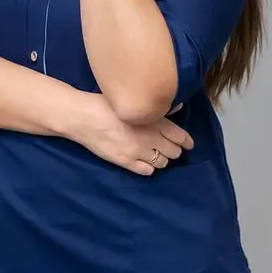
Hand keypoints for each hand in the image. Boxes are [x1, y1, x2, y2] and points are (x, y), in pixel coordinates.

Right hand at [73, 93, 193, 175]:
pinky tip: (144, 161)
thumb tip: (176, 108)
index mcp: (152, 120)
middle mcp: (149, 138)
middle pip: (173, 151)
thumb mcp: (130, 100)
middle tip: (170, 146)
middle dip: (174, 149)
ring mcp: (137, 152)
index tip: (188, 143)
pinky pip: (147, 171)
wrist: (83, 117)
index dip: (186, 141)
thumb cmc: (105, 103)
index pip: (179, 135)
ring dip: (162, 159)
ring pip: (162, 163)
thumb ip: (154, 107)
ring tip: (157, 153)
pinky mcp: (125, 162)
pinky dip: (149, 168)